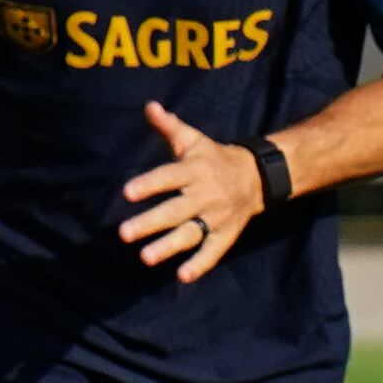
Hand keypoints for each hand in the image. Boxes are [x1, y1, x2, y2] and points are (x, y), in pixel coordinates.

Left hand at [119, 102, 263, 283]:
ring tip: (145, 257)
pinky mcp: (226, 234)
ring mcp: (217, 217)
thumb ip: (170, 127)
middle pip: (175, 210)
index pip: (169, 177)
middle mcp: (205, 194)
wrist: (258, 176)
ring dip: (168, 247)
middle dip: (150, 222)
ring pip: (190, 234)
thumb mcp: (194, 140)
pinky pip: (213, 251)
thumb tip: (149, 106)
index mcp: (196, 170)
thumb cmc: (213, 157)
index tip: (126, 193)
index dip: (149, 184)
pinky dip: (200, 264)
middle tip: (123, 233)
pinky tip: (183, 277)